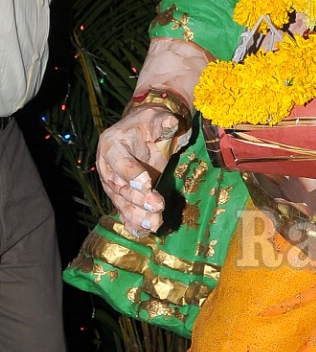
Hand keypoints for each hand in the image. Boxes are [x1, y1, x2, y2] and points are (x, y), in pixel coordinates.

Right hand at [96, 106, 190, 236]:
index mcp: (112, 145)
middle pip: (120, 186)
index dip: (131, 173)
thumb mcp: (155, 118)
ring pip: (122, 203)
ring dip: (137, 216)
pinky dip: (132, 224)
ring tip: (154, 224)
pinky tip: (142, 233)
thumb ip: (162, 122)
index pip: (119, 161)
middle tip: (158, 206)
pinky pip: (124, 212)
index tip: (147, 183)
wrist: (142, 132)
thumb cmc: (149, 124)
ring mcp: (113, 184)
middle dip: (138, 199)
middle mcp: (107, 167)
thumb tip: (171, 122)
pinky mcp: (121, 196)